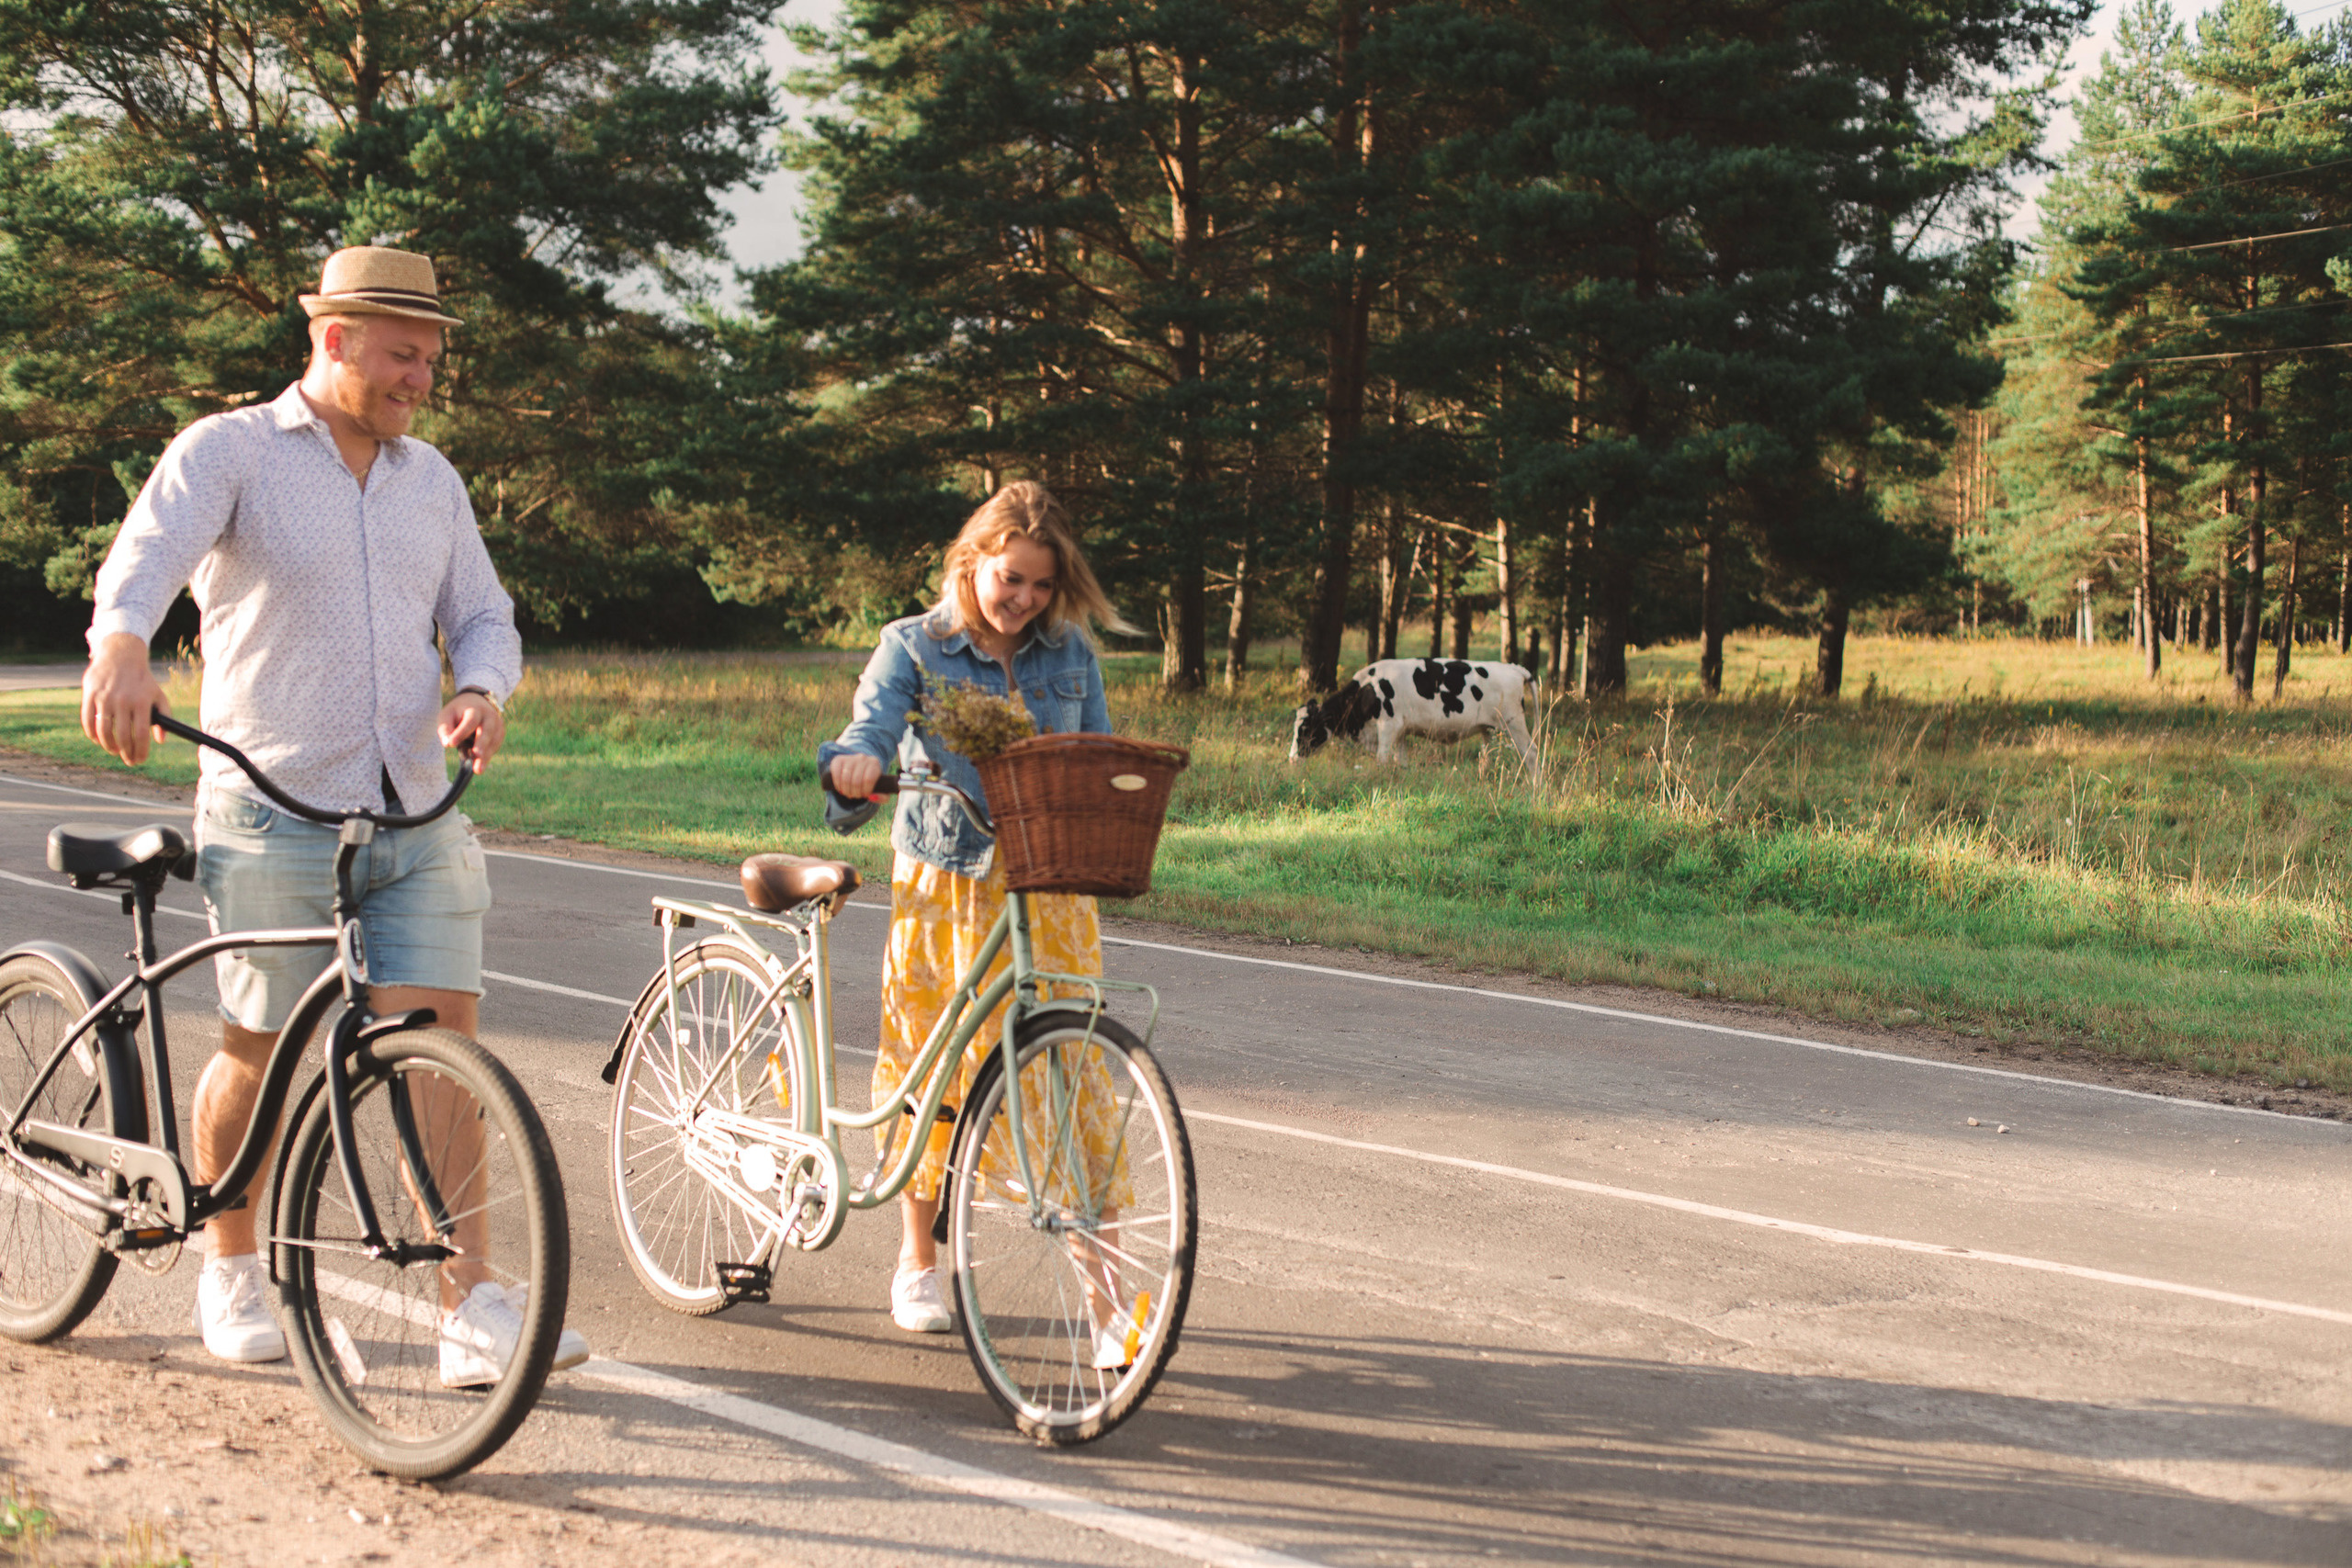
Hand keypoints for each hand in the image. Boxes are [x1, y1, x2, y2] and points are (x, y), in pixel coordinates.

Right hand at [81, 633, 166, 764]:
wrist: (121, 656)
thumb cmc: (142, 681)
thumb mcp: (158, 695)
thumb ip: (164, 717)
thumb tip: (161, 740)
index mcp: (141, 702)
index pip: (141, 734)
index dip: (140, 751)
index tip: (139, 760)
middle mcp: (123, 700)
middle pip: (122, 736)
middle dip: (125, 753)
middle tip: (128, 760)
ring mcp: (104, 698)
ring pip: (103, 731)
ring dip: (108, 746)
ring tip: (114, 750)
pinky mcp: (89, 694)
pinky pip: (87, 720)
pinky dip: (92, 734)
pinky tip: (98, 739)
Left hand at [438, 692, 503, 773]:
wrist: (476, 702)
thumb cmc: (458, 712)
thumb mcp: (447, 715)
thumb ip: (445, 728)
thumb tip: (446, 744)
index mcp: (474, 709)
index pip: (469, 721)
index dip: (461, 732)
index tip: (451, 744)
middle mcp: (489, 716)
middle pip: (487, 731)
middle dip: (481, 744)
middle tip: (476, 756)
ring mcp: (498, 724)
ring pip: (493, 741)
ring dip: (486, 756)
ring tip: (478, 770)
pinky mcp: (500, 733)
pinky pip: (495, 746)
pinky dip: (488, 755)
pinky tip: (481, 763)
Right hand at [828, 752, 883, 799]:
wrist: (859, 769)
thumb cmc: (871, 782)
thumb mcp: (881, 790)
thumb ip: (883, 797)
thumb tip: (871, 797)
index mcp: (874, 763)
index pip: (868, 779)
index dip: (865, 791)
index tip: (865, 795)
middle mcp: (862, 758)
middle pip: (856, 781)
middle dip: (855, 793)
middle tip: (855, 796)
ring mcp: (850, 758)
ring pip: (845, 778)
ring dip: (846, 791)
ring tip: (848, 793)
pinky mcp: (838, 760)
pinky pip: (835, 773)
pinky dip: (837, 784)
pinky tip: (840, 788)